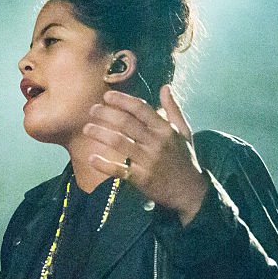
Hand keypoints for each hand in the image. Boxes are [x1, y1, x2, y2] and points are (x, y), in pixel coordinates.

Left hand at [83, 85, 208, 224]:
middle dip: (105, 113)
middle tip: (92, 110)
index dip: (122, 100)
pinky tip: (92, 158)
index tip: (107, 96)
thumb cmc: (184, 159)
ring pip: (118, 142)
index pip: (140, 108)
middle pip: (125, 122)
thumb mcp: (184, 132)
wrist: (190, 191)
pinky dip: (104, 163)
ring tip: (87, 128)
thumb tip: (166, 87)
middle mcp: (156, 142)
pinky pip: (118, 169)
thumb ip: (173, 109)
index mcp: (165, 129)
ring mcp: (148, 160)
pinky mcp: (141, 178)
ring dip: (100, 133)